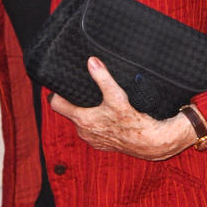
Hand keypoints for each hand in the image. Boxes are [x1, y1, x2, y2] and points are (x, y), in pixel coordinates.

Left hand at [49, 58, 196, 159]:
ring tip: (96, 102)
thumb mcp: (117, 96)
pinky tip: (107, 117)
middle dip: (75, 102)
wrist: (150, 143)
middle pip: (70, 112)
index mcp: (82, 120)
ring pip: (83, 122)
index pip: (56, 104)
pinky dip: (98, 124)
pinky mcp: (103, 144)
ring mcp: (93, 140)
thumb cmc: (133, 121)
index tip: (60, 86)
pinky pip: (94, 131)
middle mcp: (84, 132)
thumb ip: (103, 78)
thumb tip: (92, 61)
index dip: (57, 93)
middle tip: (82, 90)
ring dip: (87, 113)